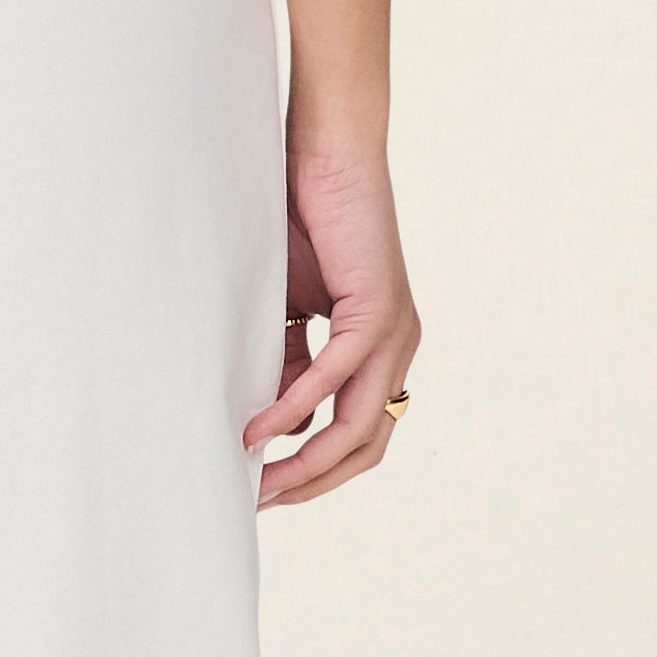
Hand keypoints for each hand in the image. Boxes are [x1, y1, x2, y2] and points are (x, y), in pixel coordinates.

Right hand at [245, 120, 418, 508]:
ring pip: (357, 426)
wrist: (327, 151)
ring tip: (258, 484)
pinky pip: (334, 378)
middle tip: (259, 504)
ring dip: (306, 463)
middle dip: (311, 484)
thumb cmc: (299, 219)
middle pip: (364, 448)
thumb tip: (269, 419)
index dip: (315, 472)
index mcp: (381, 350)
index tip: (263, 491)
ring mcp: (395, 333)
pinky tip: (259, 429)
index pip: (358, 435)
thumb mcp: (286, 306)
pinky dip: (294, 407)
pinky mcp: (377, 310)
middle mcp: (398, 349)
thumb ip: (284, 357)